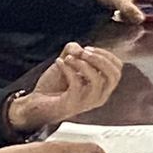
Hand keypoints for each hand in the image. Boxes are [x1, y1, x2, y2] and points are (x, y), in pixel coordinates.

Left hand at [4, 43, 125, 130]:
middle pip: (113, 75)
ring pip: (97, 80)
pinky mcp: (73, 104)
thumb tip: (80, 49)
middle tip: (82, 52)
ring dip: (82, 64)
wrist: (36, 103)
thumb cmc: (53, 85)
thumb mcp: (67, 62)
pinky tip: (58, 62)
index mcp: (102, 87)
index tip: (87, 48)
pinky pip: (77, 84)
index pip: (117, 69)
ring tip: (67, 58)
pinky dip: (68, 69)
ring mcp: (87, 102)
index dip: (106, 55)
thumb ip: (74, 50)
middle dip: (99, 59)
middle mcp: (99, 96)